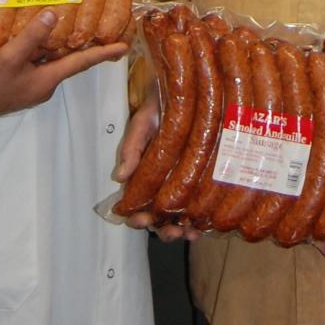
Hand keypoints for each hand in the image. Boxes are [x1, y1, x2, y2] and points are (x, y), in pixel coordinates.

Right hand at [0, 10, 126, 126]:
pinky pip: (34, 61)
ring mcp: (28, 84)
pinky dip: (39, 48)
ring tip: (67, 21)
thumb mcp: (9, 58)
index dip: (103, 53)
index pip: (81, 63)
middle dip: (81, 43)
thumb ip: (32, 37)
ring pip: (49, 59)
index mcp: (46, 81)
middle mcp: (42, 84)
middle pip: (67, 60)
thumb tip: (55, 14)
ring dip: (58, 43)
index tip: (124, 47)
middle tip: (98, 25)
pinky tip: (33, 33)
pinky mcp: (14, 82)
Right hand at [111, 95, 200, 241]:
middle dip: (165, 231)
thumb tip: (119, 175)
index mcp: (144, 175)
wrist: (186, 92)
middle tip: (172, 233)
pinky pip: (201, 204)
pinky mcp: (203, 178)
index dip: (138, 218)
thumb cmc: (159, 108)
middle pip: (161, 217)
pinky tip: (205, 224)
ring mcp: (183, 183)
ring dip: (183, 229)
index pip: (137, 205)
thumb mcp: (142, 124)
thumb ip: (131, 148)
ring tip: (190, 233)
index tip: (141, 221)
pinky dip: (202, 218)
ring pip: (181, 216)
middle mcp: (163, 183)